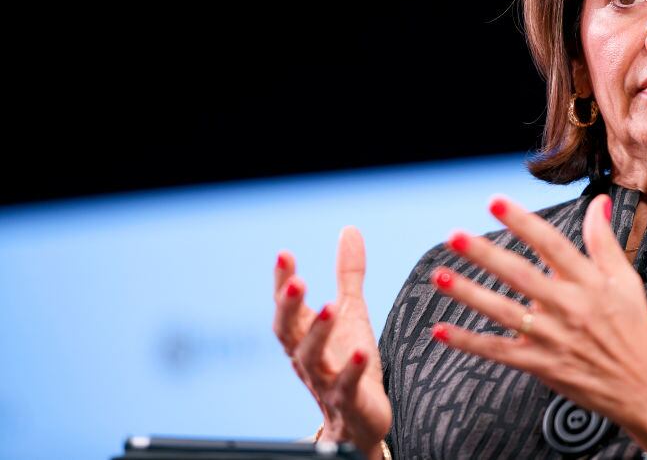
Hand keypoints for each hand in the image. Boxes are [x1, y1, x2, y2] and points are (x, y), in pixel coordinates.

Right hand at [272, 226, 391, 455]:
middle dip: (290, 306)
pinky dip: (352, 369)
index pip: (286, 306)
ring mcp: (325, 379)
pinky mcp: (348, 400)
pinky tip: (362, 350)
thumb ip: (347, 274)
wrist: (359, 419)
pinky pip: (346, 385)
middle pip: (289, 331)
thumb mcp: (351, 311)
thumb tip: (349, 229)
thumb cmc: (349, 360)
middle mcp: (307, 356)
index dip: (282, 282)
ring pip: (312, 357)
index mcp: (304, 334)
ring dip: (319, 331)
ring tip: (331, 305)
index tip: (284, 254)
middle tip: (296, 281)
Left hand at [427, 194, 646, 447]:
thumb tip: (599, 201)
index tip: (494, 202)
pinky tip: (441, 329)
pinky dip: (468, 342)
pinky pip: (497, 351)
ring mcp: (551, 337)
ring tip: (439, 275)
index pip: (550, 244)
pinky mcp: (539, 364)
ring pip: (502, 311)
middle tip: (454, 236)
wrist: (641, 388)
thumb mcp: (626, 280)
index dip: (522, 221)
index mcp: (587, 282)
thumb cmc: (633, 330)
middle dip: (485, 254)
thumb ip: (604, 240)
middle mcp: (567, 307)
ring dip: (468, 293)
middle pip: (519, 275)